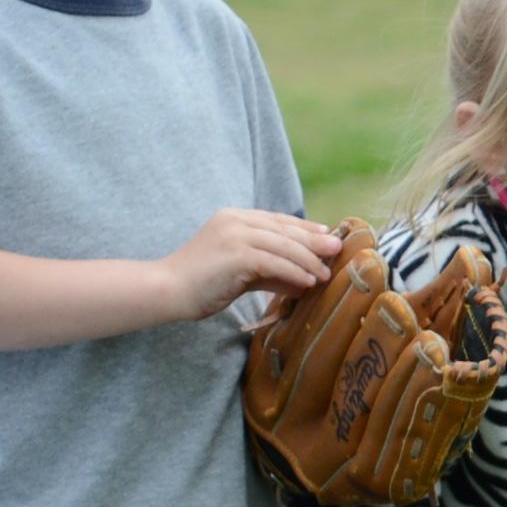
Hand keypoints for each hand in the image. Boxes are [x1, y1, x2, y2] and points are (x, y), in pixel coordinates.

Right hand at [160, 209, 337, 321]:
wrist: (169, 289)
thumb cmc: (204, 283)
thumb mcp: (244, 272)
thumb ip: (272, 271)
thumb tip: (306, 279)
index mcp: (235, 217)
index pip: (278, 220)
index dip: (305, 228)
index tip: (327, 236)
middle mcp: (235, 220)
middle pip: (285, 229)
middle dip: (314, 241)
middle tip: (337, 250)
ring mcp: (234, 235)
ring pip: (284, 245)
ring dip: (309, 260)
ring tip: (325, 274)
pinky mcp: (235, 254)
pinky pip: (275, 262)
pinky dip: (294, 272)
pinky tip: (308, 282)